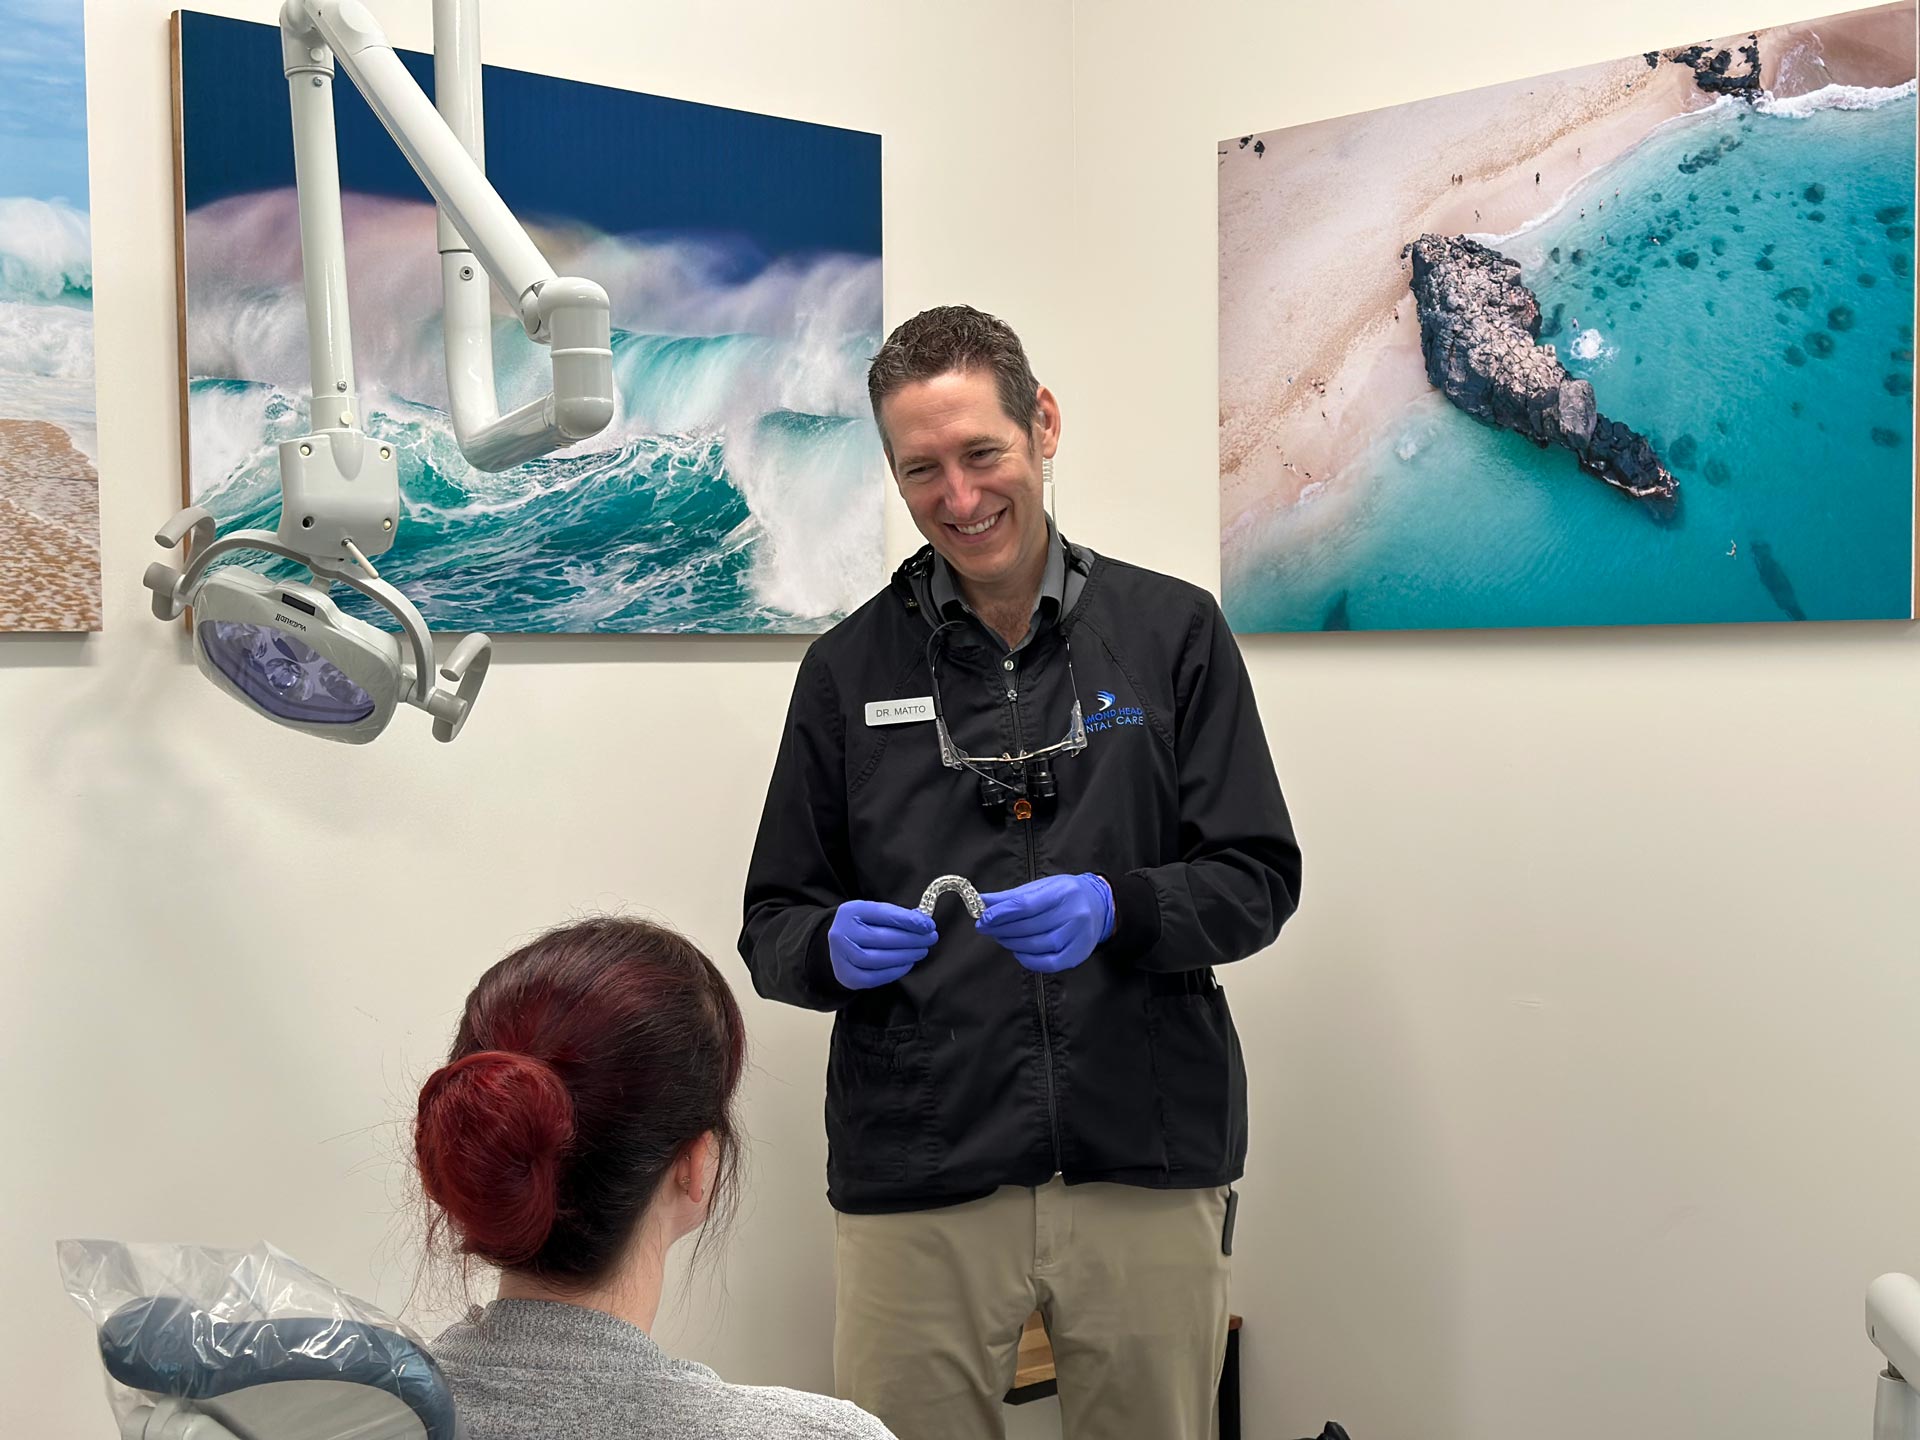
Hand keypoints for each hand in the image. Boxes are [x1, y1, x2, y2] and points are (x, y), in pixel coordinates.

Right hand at [828, 900, 937, 989]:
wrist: (840, 945)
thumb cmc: (864, 927)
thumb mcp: (875, 914)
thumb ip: (896, 916)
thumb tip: (923, 923)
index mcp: (850, 911)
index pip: (883, 913)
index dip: (908, 920)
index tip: (929, 925)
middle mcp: (841, 933)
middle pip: (881, 938)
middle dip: (911, 939)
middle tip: (930, 939)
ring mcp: (841, 956)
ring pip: (876, 959)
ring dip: (905, 956)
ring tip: (921, 951)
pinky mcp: (846, 976)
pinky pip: (874, 978)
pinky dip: (895, 971)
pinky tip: (908, 964)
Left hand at [975, 874, 1113, 973]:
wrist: (1099, 905)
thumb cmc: (1065, 895)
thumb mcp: (1040, 887)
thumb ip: (1011, 896)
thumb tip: (981, 901)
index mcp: (1063, 892)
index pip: (1026, 905)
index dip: (1001, 913)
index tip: (983, 918)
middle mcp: (1074, 914)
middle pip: (1029, 926)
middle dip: (1002, 929)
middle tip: (985, 928)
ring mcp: (1078, 936)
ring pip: (1037, 945)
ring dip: (1012, 943)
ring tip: (1000, 938)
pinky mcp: (1078, 954)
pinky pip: (1048, 963)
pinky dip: (1029, 960)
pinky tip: (1018, 952)